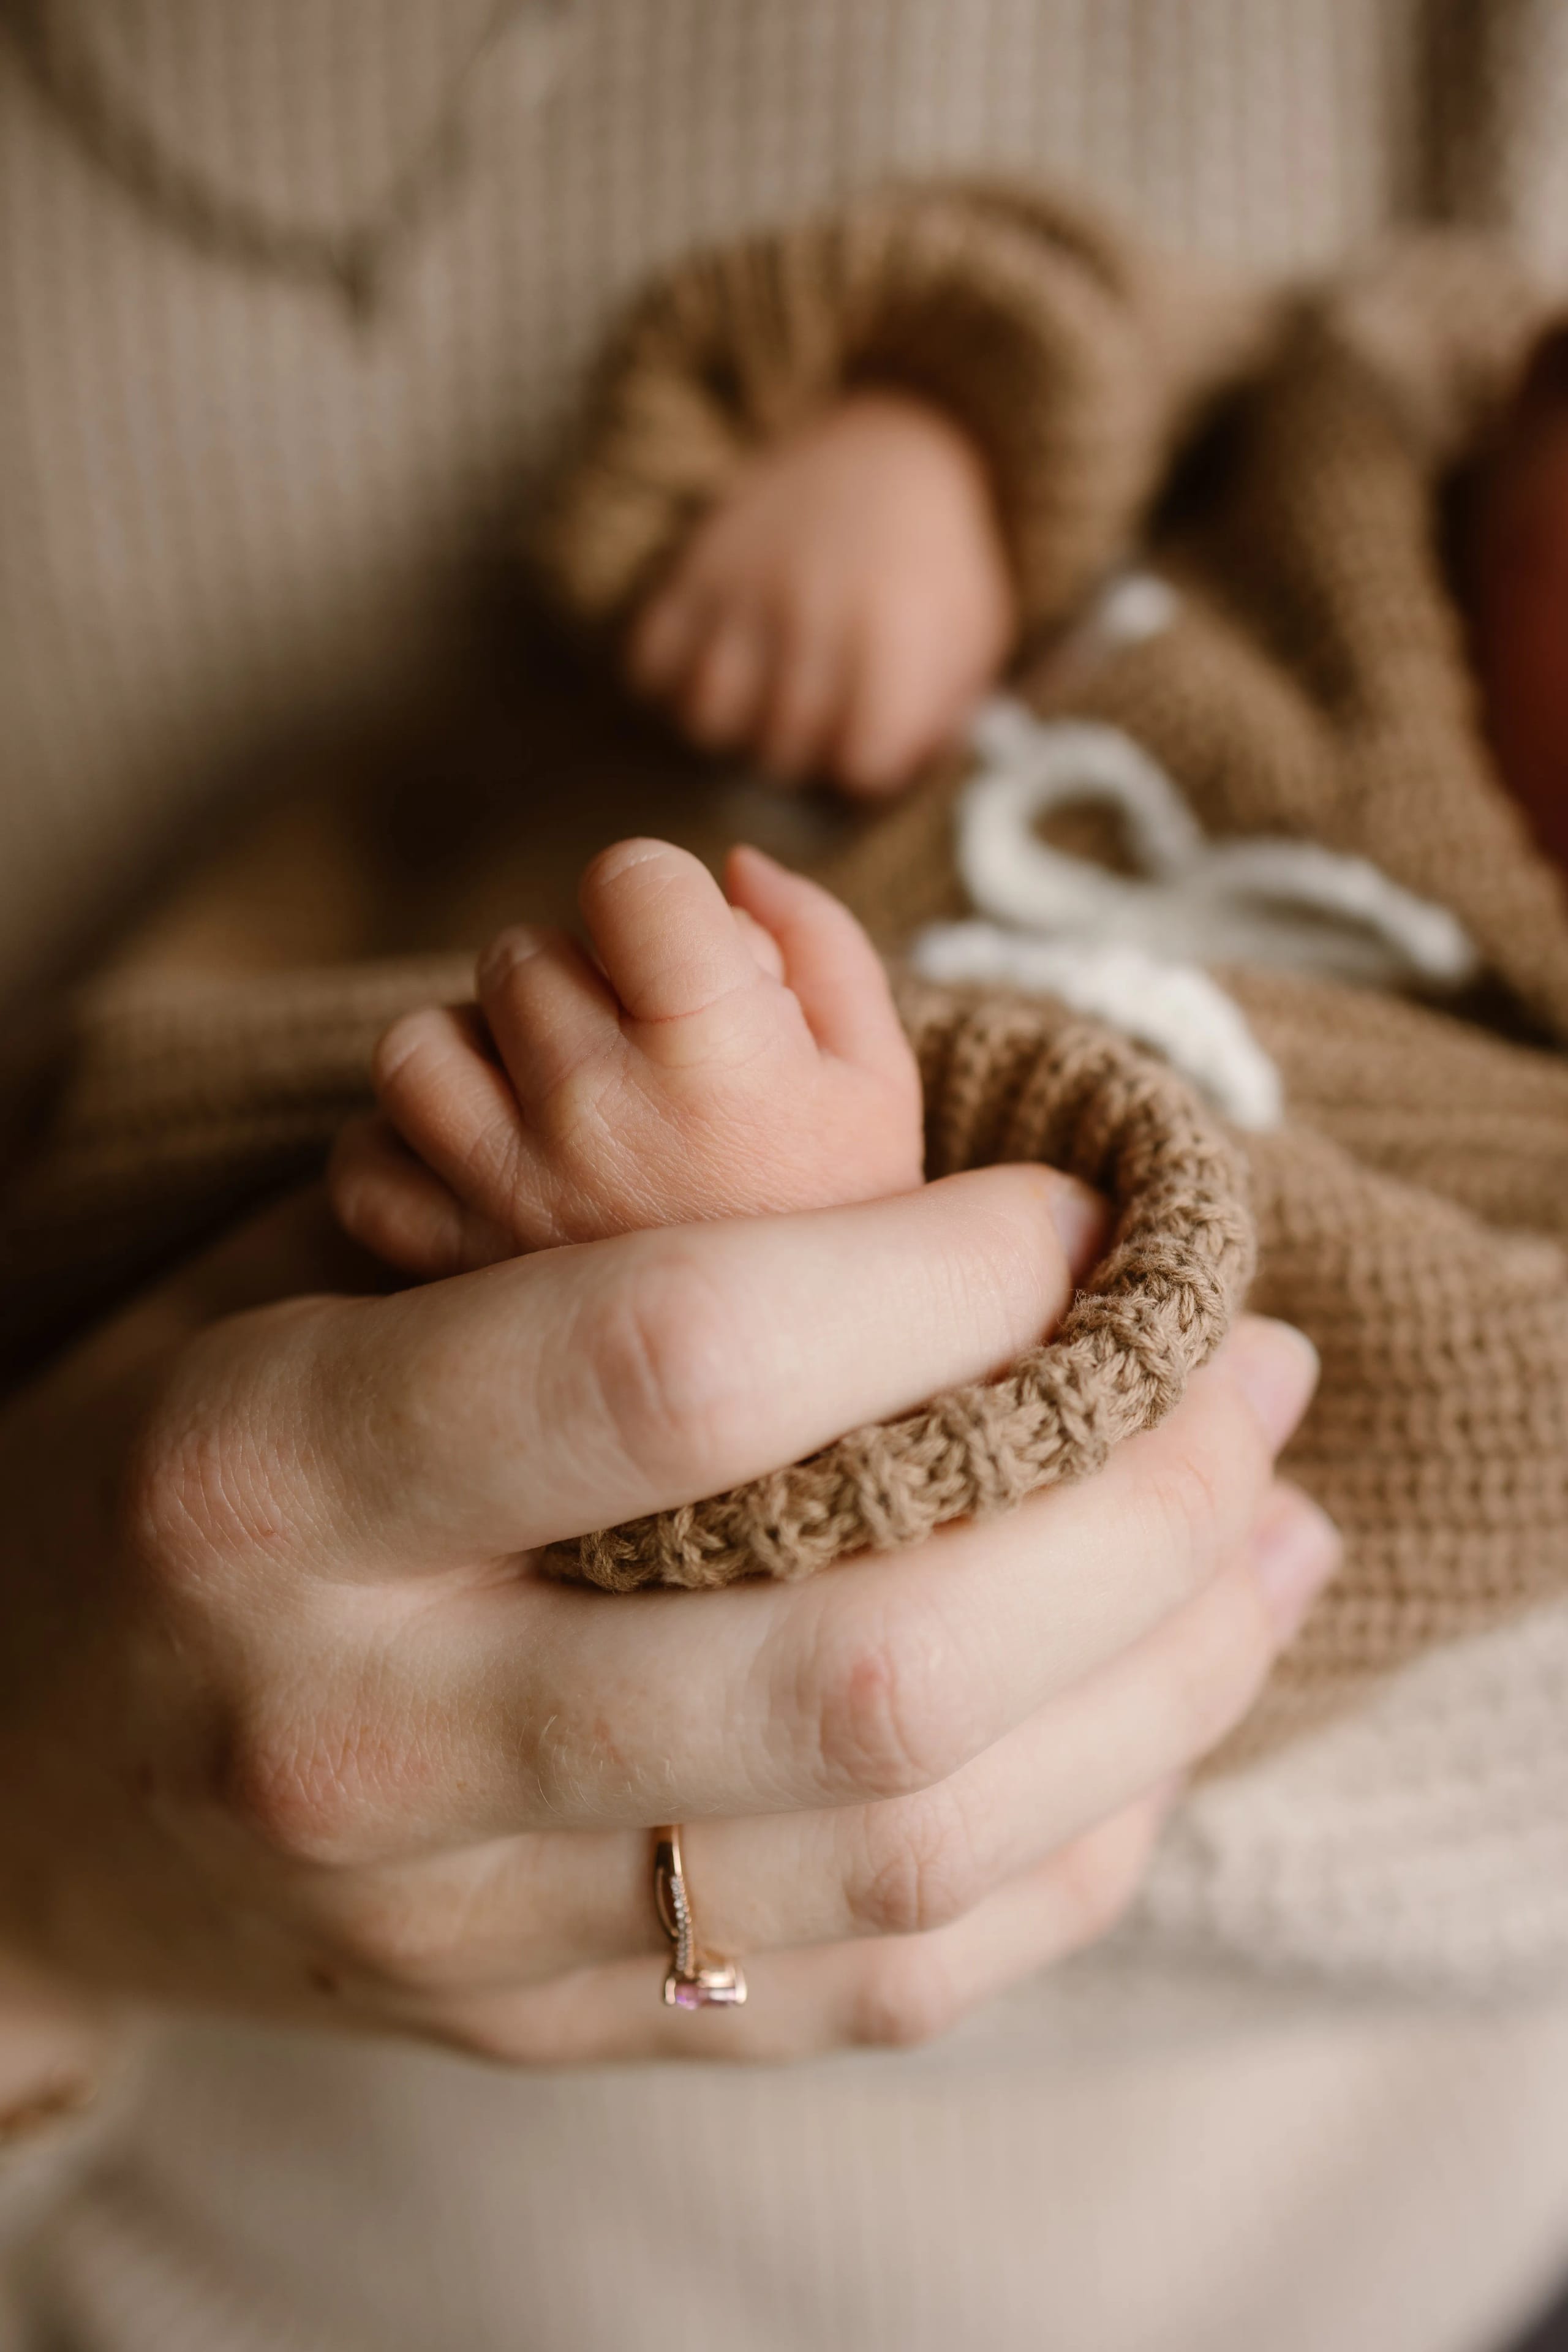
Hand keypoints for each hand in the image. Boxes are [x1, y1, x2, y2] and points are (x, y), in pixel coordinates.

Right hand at [0, 1174, 1331, 2065]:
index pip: (675, 1367)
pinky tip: (1162, 1717)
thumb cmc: (186, 1478)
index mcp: (279, 1477)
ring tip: (1277, 1531)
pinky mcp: (556, 2032)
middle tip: (1251, 1367)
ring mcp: (469, 1927)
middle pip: (861, 1662)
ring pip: (915, 1842)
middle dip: (1131, 1501)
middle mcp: (373, 1730)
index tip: (1075, 1219)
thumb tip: (930, 1170)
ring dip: (1161, 1677)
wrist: (21, 1776)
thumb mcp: (302, 1301)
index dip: (934, 1279)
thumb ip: (569, 1248)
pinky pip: (884, 1981)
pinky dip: (1073, 1849)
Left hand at [330, 837, 922, 1275]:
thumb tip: (735, 864)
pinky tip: (482, 1169)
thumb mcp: (878, 1080)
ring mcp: (508, 1188)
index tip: (680, 954)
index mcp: (715, 1054)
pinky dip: (406, 1154)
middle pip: (518, 954)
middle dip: (576, 981)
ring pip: (418, 1045)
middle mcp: (597, 1112)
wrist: (798, 1406)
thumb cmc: (844, 1226)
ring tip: (548, 1104)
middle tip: (635, 1053)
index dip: (653, 899)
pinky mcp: (446, 1258)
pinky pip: (365, 1159)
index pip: (628, 879)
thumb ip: (820, 946)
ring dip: (474, 1057)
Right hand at [628, 390, 1016, 795]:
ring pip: (709, 718)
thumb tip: (882, 775)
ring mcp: (748, 588)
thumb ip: (938, 717)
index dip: (862, 767)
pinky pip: (651, 664)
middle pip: (782, 751)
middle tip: (816, 723)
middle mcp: (816, 612)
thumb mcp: (973, 637)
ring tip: (761, 703)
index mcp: (897, 634)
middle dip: (802, 754)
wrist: (889, 449)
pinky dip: (671, 684)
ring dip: (735, 729)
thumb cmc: (937, 566)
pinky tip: (712, 670)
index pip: (860, 762)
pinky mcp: (696, 568)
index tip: (866, 741)